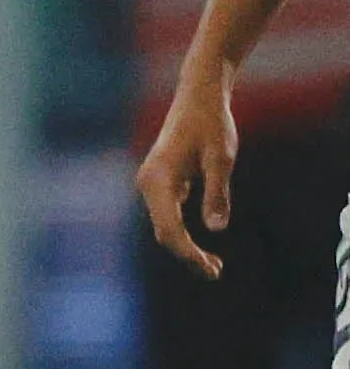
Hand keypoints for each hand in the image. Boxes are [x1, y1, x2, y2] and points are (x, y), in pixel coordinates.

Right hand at [137, 67, 238, 282]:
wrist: (199, 95)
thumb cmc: (211, 123)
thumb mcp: (221, 158)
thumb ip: (217, 192)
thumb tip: (215, 229)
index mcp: (158, 180)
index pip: (169, 229)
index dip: (189, 253)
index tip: (212, 269)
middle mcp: (148, 184)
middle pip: (163, 232)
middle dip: (187, 256)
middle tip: (216, 273)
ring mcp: (152, 184)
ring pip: (163, 226)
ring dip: (185, 247)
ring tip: (214, 266)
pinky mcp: (161, 182)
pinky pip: (167, 216)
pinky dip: (183, 233)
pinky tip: (201, 244)